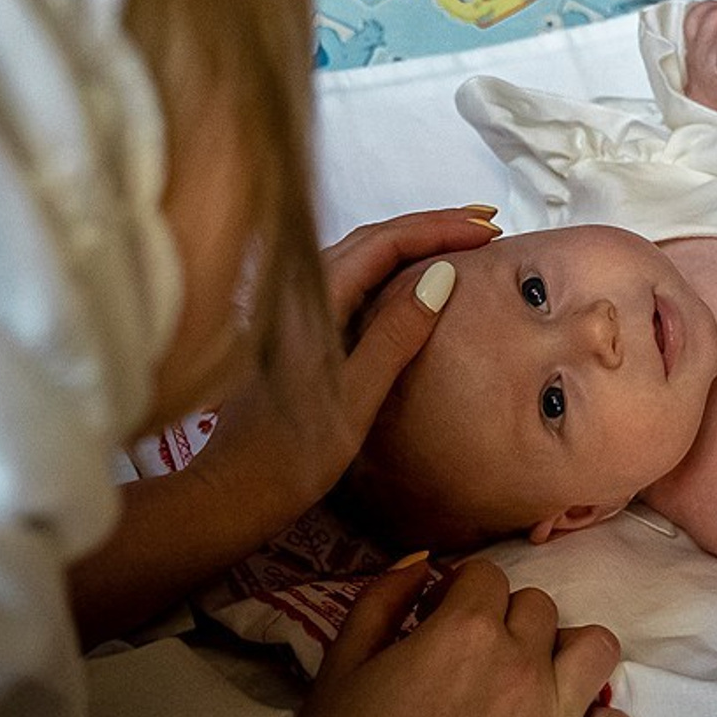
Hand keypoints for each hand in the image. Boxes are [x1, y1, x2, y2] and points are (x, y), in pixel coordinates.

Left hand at [197, 206, 502, 530]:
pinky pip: (353, 279)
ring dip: (412, 241)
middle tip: (485, 223)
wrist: (228, 494)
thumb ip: (397, 333)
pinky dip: (391, 267)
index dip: (440, 228)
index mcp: (314, 300)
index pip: (385, 241)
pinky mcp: (300, 331)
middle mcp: (301, 293)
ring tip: (460, 238)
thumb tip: (442, 275)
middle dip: (432, 224)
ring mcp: (298, 310)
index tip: (488, 230)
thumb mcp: (356, 396)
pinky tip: (413, 278)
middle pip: (373, 238)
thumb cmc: (289, 456)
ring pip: (362, 255)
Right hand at [256, 558, 635, 716]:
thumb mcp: (340, 663)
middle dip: (506, 621)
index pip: (487, 575)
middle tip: (474, 660)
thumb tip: (423, 561)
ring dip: (568, 655)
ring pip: (597, 647)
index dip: (459, 593)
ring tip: (536, 681)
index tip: (438, 621)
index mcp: (464, 629)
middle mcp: (520, 661)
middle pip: (539, 606)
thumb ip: (383, 597)